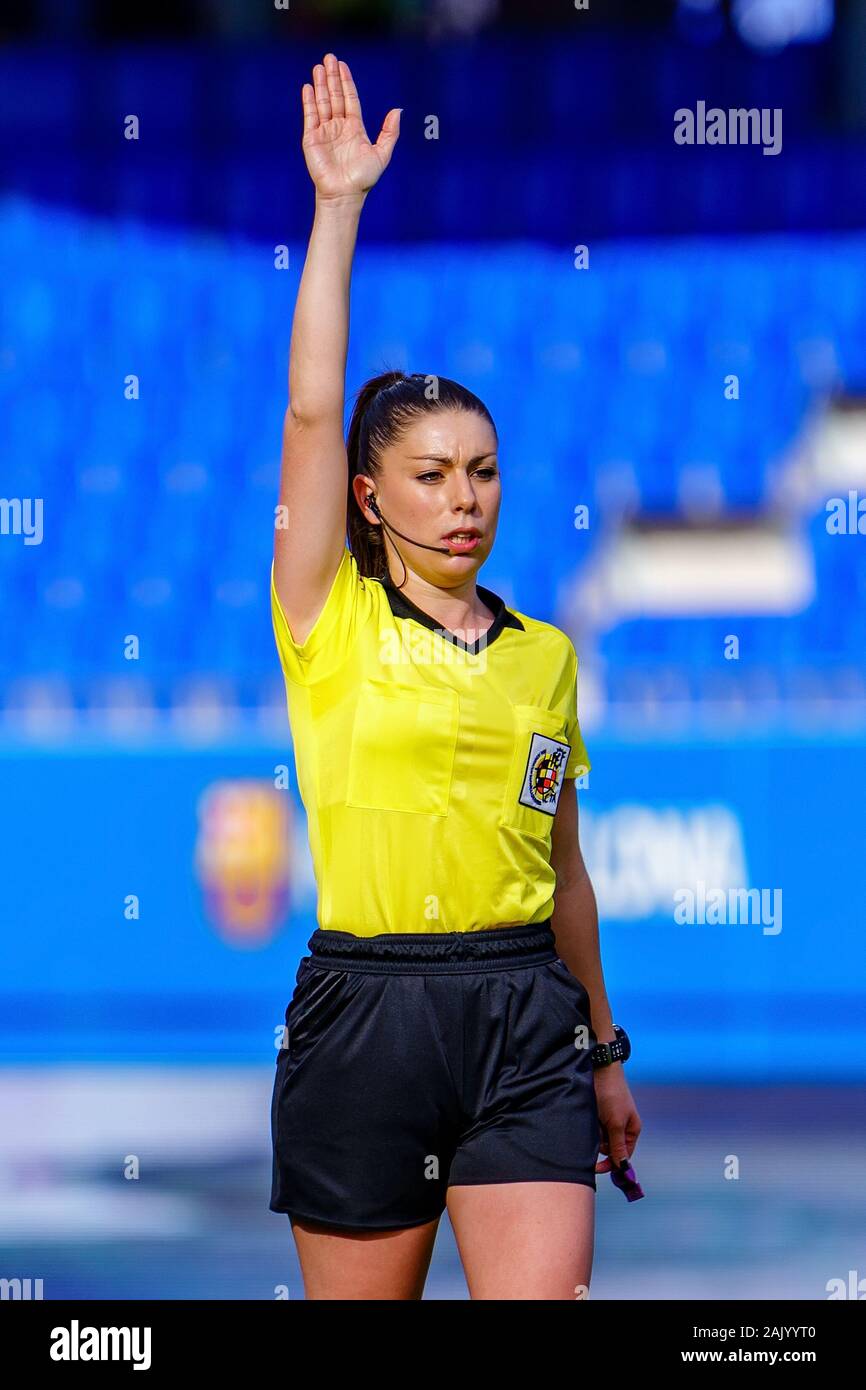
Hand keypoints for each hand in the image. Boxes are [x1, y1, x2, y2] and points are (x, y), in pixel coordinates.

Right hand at [302, 53, 400, 200]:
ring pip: (322, 102)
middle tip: (329, 57)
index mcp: (354, 128)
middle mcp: (339, 127)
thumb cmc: (363, 178)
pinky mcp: (311, 139)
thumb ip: (390, 132)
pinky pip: (310, 116)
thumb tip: (398, 111)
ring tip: (319, 67)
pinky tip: (309, 87)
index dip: (346, 82)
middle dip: (332, 77)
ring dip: (320, 84)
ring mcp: (324, 132)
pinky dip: (309, 101)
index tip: (343, 65)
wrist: (344, 193)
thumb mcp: (382, 154)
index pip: (349, 99)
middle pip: (335, 96)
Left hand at [593, 1065, 641, 1173]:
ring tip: (594, 1118)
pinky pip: (591, 1129)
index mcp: (631, 1130)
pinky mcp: (597, 1115)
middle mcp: (621, 1127)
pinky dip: (589, 1125)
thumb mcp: (616, 1123)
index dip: (611, 1163)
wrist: (599, 1069)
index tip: (597, 1168)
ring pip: (598, 1139)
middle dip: (600, 1143)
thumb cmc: (612, 1095)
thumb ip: (618, 1146)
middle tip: (597, 1131)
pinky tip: (590, 1114)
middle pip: (609, 1148)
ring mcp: (608, 1121)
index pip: (623, 1155)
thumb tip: (623, 1167)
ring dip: (594, 1133)